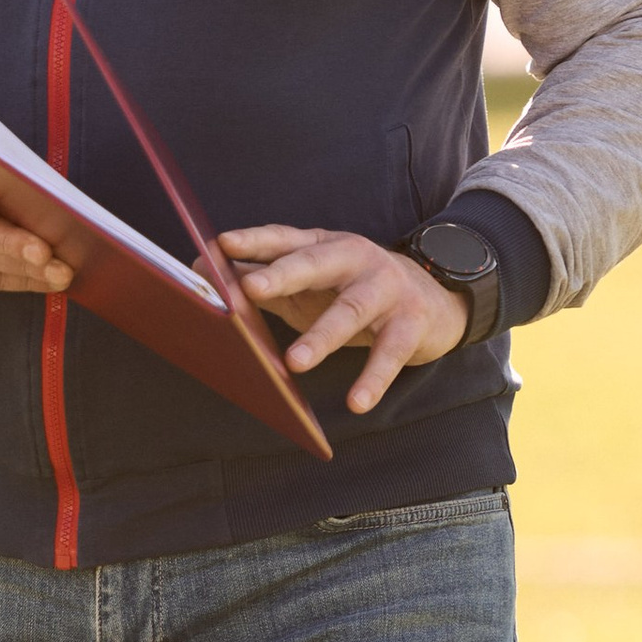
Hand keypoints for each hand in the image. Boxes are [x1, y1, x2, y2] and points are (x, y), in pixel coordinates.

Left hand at [219, 224, 467, 415]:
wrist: (436, 301)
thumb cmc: (354, 292)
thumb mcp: (311, 283)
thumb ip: (263, 278)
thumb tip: (205, 272)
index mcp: (324, 246)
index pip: (285, 239)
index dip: (255, 241)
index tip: (222, 244)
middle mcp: (354, 259)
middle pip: (315, 264)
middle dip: (282, 275)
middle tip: (251, 289)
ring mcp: (386, 288)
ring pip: (351, 310)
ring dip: (322, 336)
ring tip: (294, 362)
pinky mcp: (411, 323)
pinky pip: (390, 352)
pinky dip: (373, 378)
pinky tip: (356, 402)